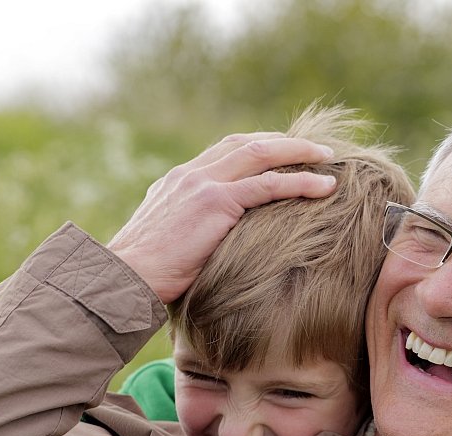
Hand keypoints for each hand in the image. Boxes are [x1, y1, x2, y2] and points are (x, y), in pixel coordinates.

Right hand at [108, 133, 336, 303]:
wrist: (123, 278)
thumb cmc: (145, 275)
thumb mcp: (168, 244)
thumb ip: (191, 233)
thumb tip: (212, 251)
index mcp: (178, 180)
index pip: (225, 151)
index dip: (259, 148)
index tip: (285, 153)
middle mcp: (190, 174)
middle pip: (246, 144)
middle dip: (284, 143)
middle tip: (315, 149)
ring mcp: (202, 184)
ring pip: (261, 155)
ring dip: (299, 153)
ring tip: (329, 159)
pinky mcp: (215, 202)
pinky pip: (268, 185)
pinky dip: (300, 183)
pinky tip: (324, 186)